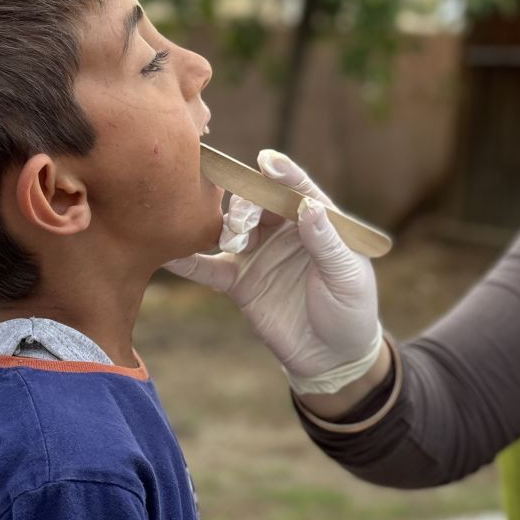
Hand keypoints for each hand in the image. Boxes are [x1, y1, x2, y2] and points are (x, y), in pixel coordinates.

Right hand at [165, 150, 382, 394]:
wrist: (332, 358)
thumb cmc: (350, 310)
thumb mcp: (347, 276)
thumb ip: (326, 243)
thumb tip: (309, 206)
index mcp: (316, 220)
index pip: (297, 189)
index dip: (283, 173)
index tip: (266, 161)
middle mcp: (283, 230)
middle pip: (256, 201)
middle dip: (245, 204)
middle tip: (243, 222)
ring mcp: (258, 253)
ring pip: (231, 227)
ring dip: (223, 226)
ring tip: (230, 241)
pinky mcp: (238, 281)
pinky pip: (209, 267)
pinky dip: (188, 260)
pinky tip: (169, 254)